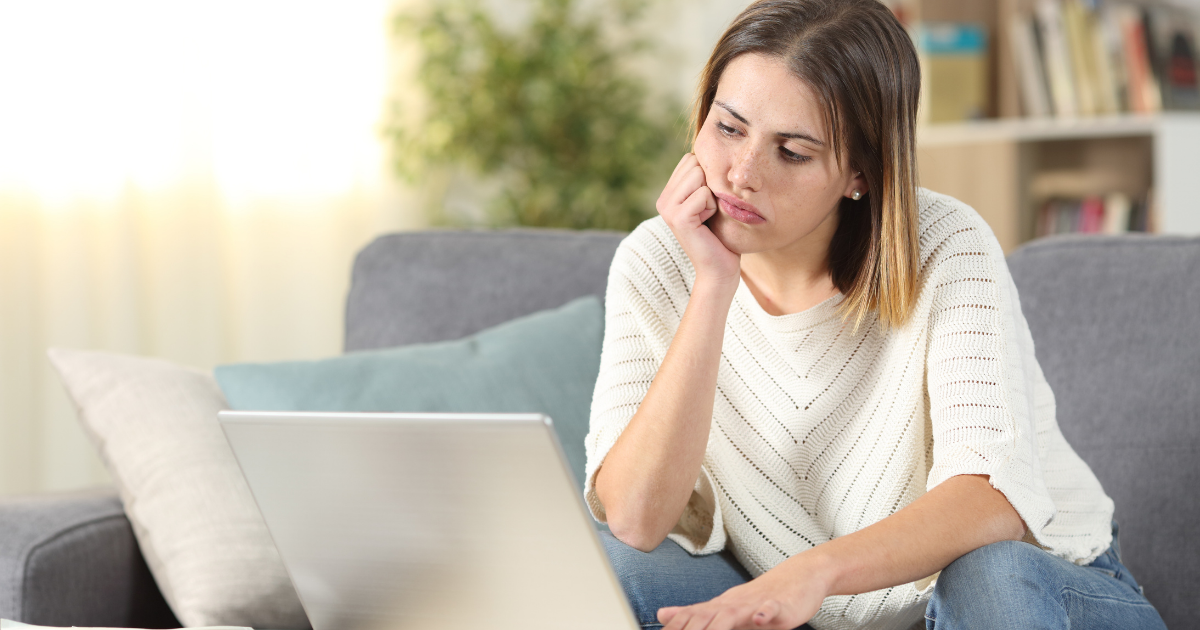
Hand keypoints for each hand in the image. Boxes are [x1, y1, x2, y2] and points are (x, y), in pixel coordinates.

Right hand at [656, 153, 739, 288]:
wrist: (718, 268)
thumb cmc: (719, 235)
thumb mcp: (709, 200)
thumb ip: (702, 179)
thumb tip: (709, 151)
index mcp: (668, 194)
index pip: (690, 159)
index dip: (707, 177)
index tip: (707, 203)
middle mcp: (663, 200)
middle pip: (694, 164)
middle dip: (710, 185)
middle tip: (708, 212)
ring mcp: (667, 208)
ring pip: (698, 176)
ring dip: (712, 196)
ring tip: (707, 217)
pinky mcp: (677, 217)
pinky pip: (703, 194)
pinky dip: (712, 207)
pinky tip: (706, 225)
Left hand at [657, 561, 826, 629]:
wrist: (801, 574)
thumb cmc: (762, 596)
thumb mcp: (727, 607)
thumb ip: (696, 613)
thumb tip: (662, 615)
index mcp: (720, 606)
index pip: (690, 615)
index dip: (674, 626)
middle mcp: (734, 603)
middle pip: (706, 616)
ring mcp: (756, 602)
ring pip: (734, 613)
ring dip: (719, 625)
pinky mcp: (781, 605)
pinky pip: (771, 609)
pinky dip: (764, 613)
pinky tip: (759, 619)